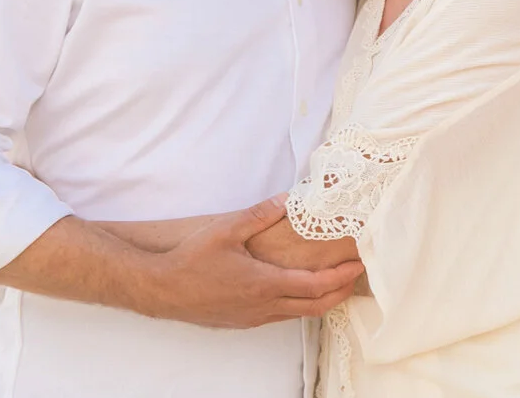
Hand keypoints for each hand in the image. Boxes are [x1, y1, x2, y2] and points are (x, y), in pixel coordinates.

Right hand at [139, 198, 363, 328]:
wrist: (162, 290)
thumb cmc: (191, 260)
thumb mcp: (225, 231)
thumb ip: (259, 215)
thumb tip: (287, 199)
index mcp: (265, 284)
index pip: (315, 286)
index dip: (341, 278)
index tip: (358, 266)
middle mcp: (264, 306)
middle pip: (315, 306)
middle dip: (339, 292)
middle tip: (355, 277)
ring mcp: (253, 317)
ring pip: (298, 314)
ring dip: (320, 300)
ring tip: (333, 282)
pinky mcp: (243, 321)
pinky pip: (280, 316)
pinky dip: (298, 305)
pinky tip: (296, 291)